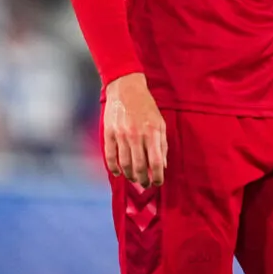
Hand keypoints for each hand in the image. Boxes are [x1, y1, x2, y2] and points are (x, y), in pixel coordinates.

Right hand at [103, 73, 167, 187]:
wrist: (126, 88)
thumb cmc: (146, 105)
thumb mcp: (160, 122)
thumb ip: (163, 144)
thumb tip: (163, 165)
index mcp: (152, 133)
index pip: (156, 162)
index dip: (158, 177)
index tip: (158, 183)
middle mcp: (136, 136)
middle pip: (139, 167)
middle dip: (143, 181)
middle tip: (145, 185)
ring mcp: (121, 135)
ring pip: (125, 164)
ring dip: (130, 175)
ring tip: (134, 178)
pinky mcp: (109, 133)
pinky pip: (110, 156)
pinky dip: (113, 167)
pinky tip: (117, 172)